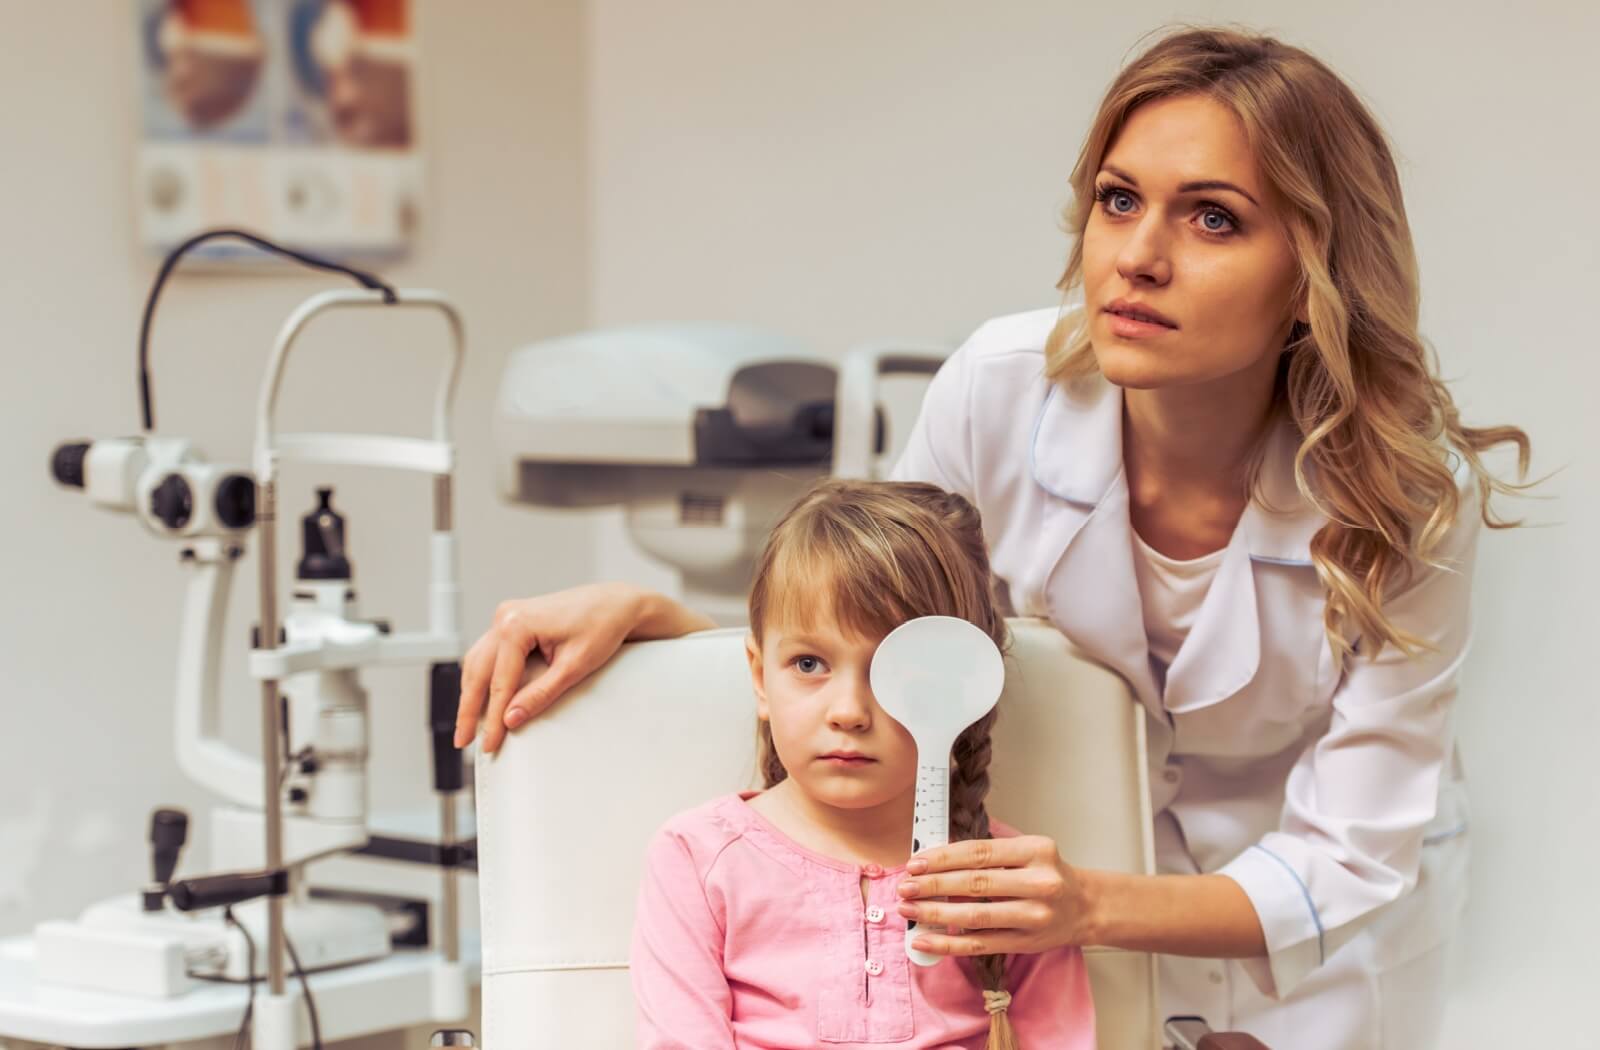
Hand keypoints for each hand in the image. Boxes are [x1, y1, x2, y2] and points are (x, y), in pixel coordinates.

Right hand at [454, 582, 645, 753]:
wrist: (616, 604)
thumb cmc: (602, 627)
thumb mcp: (573, 667)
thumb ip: (540, 694)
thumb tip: (511, 719)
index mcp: (517, 624)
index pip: (499, 682)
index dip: (492, 718)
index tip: (489, 744)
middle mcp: (505, 616)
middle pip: (477, 671)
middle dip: (469, 709)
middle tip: (463, 741)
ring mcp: (506, 616)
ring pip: (477, 661)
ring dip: (471, 693)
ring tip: (468, 726)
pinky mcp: (511, 621)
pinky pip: (488, 653)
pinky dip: (483, 677)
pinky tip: (480, 698)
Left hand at [894, 836, 1093, 956]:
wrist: (1086, 907)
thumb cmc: (1048, 875)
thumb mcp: (1028, 852)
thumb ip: (989, 854)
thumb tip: (934, 860)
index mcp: (1036, 850)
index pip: (980, 852)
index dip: (943, 857)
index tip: (915, 862)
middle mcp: (1039, 882)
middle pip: (976, 883)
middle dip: (933, 885)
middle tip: (905, 886)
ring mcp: (1035, 916)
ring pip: (976, 916)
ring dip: (936, 913)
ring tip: (909, 910)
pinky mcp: (1027, 943)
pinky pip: (981, 945)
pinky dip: (949, 944)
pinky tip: (925, 940)